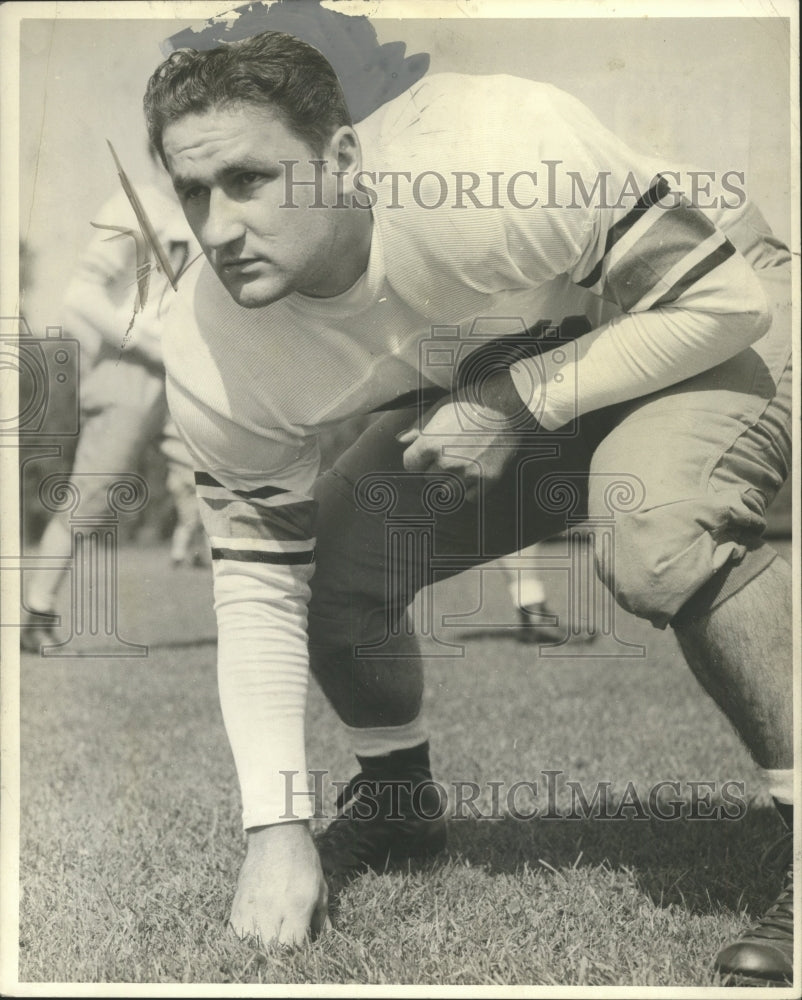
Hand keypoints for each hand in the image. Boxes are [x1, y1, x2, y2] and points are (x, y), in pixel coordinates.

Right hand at [229, 821, 329, 947]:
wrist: (276, 833)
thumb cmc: (303, 859)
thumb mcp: (320, 885)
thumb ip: (321, 916)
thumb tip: (323, 938)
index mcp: (296, 905)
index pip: (292, 945)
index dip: (297, 952)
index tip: (300, 948)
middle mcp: (271, 908)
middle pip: (269, 948)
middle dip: (278, 952)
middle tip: (284, 945)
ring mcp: (252, 905)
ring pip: (249, 943)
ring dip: (259, 946)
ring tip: (268, 941)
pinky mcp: (238, 901)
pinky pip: (234, 931)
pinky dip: (243, 938)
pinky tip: (252, 934)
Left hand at [398, 369, 532, 500]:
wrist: (507, 405)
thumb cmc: (471, 402)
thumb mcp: (440, 408)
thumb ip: (418, 427)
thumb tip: (400, 440)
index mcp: (430, 444)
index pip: (410, 465)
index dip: (416, 459)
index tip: (425, 455)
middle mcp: (446, 462)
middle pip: (428, 478)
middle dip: (434, 469)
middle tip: (449, 455)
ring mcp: (467, 473)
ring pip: (447, 491)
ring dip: (450, 482)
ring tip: (460, 466)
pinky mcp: (487, 480)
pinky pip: (470, 497)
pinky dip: (470, 489)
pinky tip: (474, 473)